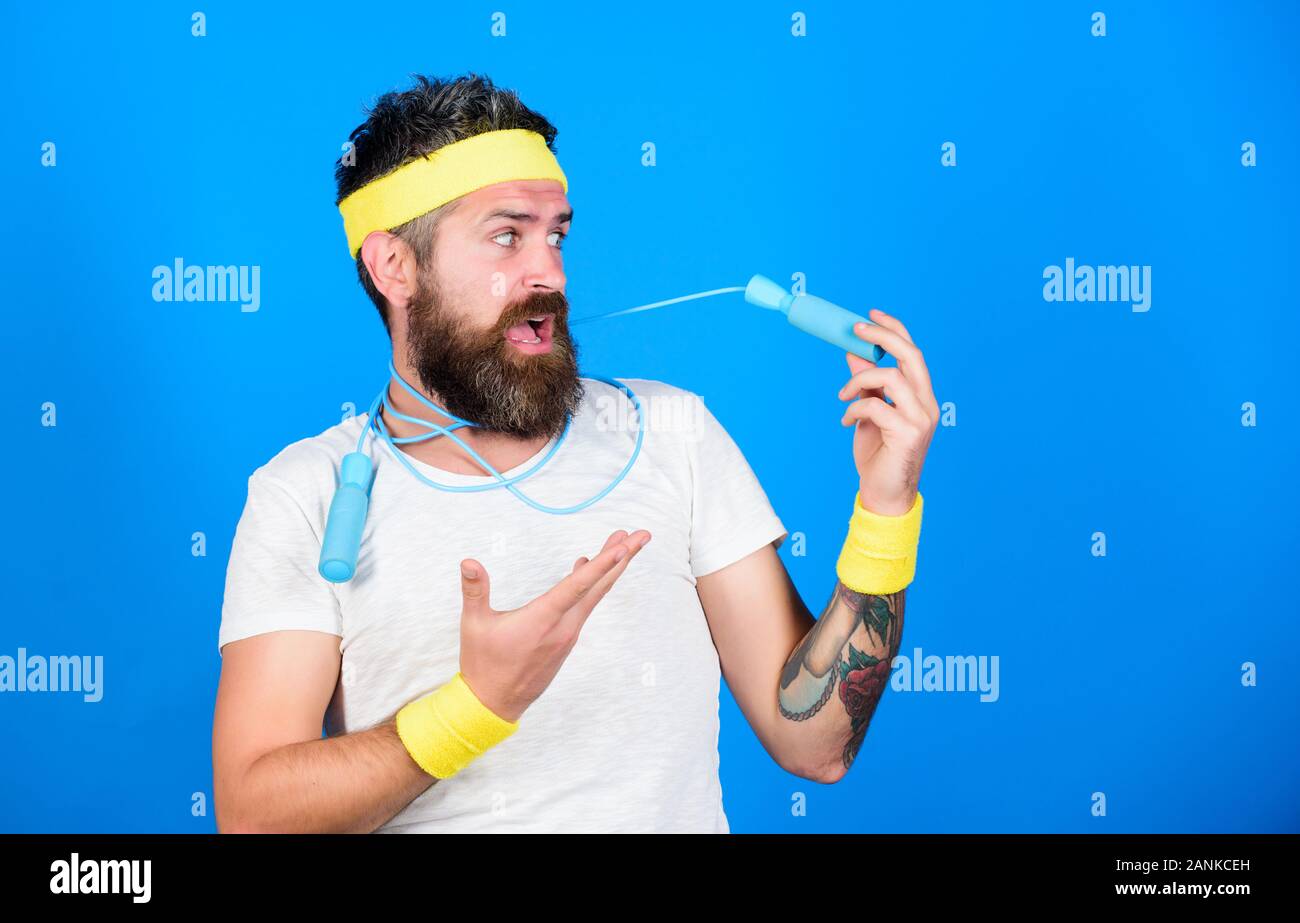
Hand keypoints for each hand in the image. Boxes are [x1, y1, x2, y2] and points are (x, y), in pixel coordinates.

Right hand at [456, 529, 651, 720]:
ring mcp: (567, 635)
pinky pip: (584, 607)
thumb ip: (474, 590)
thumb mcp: (474, 625)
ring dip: (609, 569)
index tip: (623, 546)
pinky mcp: (565, 641)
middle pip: (599, 586)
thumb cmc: (483, 664)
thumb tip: (468, 561)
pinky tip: (586, 567)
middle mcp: (563, 627)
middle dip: (622, 558)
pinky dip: (592, 585)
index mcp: (543, 619)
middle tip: (641, 535)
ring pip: (594, 596)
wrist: (493, 704)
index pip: (579, 586)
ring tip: (621, 544)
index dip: (602, 563)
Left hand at [837, 309, 938, 515]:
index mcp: (921, 396)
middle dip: (882, 336)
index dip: (894, 329)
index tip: (870, 314)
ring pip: (891, 376)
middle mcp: (927, 404)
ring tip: (842, 396)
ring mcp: (921, 419)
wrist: (885, 494)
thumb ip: (867, 385)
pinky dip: (854, 408)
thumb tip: (854, 353)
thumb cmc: (879, 455)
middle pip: (911, 355)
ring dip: (859, 380)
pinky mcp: (908, 434)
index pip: (913, 353)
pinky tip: (845, 421)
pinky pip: (876, 406)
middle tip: (855, 330)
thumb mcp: (869, 413)